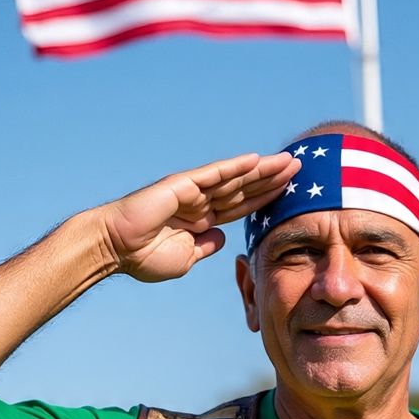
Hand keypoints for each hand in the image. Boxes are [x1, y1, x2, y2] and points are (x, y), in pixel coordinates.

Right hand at [100, 152, 299, 281]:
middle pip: (245, 187)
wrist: (115, 249)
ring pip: (236, 178)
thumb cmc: (143, 257)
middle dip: (273, 179)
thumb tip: (223, 238)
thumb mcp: (185, 259)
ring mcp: (193, 191)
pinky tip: (257, 160)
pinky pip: (214, 173)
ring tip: (289, 161)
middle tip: (302, 167)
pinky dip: (235, 167)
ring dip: (263, 170)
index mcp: (203, 220)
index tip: (291, 193)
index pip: (242, 207)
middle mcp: (201, 201)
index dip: (266, 199)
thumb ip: (205, 247)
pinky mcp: (182, 184)